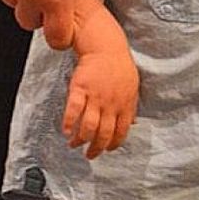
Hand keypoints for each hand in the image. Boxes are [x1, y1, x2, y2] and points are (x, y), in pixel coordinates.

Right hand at [63, 0, 138, 158]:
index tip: (106, 150)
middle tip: (89, 154)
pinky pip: (73, 111)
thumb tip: (132, 124)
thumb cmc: (119, 65)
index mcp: (125, 104)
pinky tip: (65, 130)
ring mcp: (95, 96)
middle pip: (103, 134)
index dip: (112, 145)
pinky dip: (68, 123)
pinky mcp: (80, 88)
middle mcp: (111, 103)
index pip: (120, 132)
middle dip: (95, 148)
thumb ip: (130, 107)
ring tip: (74, 144)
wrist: (105, 45)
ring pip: (88, 126)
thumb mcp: (132, 87)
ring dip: (80, 140)